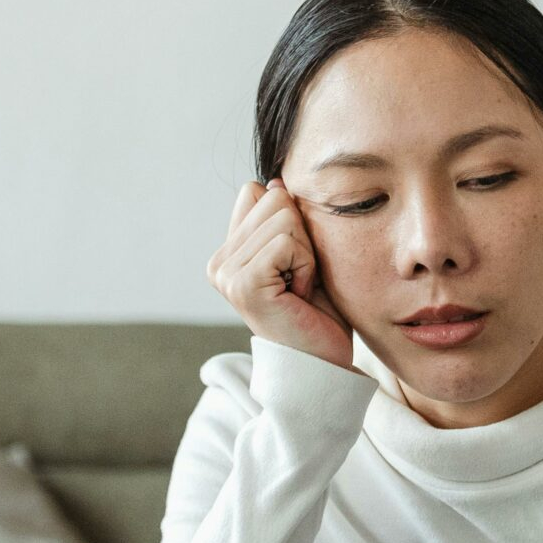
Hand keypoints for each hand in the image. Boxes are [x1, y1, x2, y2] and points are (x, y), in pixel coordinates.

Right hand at [207, 180, 353, 370]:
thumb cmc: (318, 312)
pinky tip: (299, 294)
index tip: (294, 263)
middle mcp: (219, 262)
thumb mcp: (301, 254)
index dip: (291, 220)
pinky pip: (287, 241)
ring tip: (299, 287)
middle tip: (299, 279)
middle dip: (302, 236)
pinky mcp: (243, 284)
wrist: (322, 363)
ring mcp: (227, 274)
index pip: (258, 191)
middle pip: (274, 197)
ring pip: (284, 218)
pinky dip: (305, 265)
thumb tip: (273, 180)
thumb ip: (283, 220)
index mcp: (228, 252)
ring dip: (306, 253)